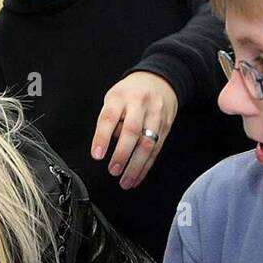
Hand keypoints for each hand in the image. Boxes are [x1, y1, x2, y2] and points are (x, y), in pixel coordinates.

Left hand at [91, 72, 177, 189]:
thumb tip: (107, 145)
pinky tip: (137, 176)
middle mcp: (139, 104)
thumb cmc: (130, 93)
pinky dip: (146, 166)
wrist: (159, 81)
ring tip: (126, 181)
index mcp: (120, 97)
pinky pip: (156, 149)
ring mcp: (155, 115)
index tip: (97, 155)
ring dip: (136, 166)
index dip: (102, 137)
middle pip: (132, 131)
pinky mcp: (165, 126)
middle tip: (113, 170)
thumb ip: (109, 119)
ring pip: (148, 143)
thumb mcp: (113, 98)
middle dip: (122, 154)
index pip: (109, 117)